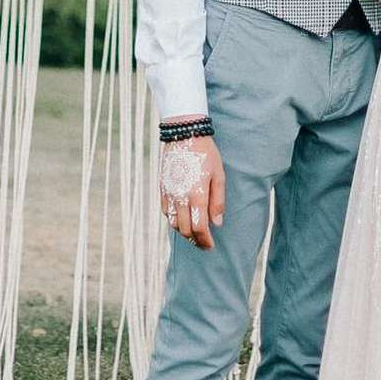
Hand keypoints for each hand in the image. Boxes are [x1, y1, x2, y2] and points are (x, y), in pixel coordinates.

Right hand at [159, 131, 224, 251]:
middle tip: (204, 243)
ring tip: (194, 233)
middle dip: (195, 240)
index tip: (211, 246)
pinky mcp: (162, 187)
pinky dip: (174, 219)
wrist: (183, 133)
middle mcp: (180, 196)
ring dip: (183, 231)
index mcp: (196, 194)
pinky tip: (183, 218)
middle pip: (184, 229)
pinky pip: (166, 211)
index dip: (205, 240)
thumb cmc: (205, 153)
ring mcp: (169, 192)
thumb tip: (216, 223)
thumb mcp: (218, 175)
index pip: (199, 228)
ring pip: (173, 222)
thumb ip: (218, 201)